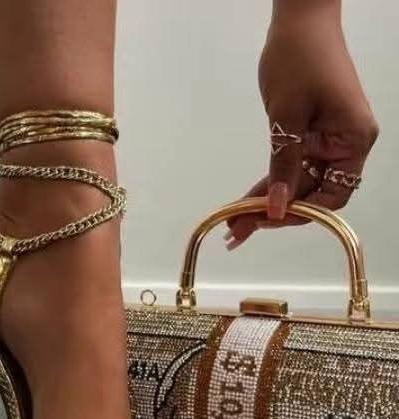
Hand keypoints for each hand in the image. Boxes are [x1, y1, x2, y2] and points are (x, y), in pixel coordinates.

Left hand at [226, 0, 377, 249]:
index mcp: (353, 141)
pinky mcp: (308, 137)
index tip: (265, 220)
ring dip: (267, 202)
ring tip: (233, 223)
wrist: (298, 22)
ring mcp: (326, 142)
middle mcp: (345, 146)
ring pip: (296, 184)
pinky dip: (269, 183)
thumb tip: (278, 208)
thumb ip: (284, 164)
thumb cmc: (299, 60)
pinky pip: (289, 168)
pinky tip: (244, 202)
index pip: (332, 195)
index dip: (299, 213)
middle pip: (311, 194)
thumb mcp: (287, 117)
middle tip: (237, 229)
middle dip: (275, 212)